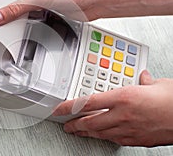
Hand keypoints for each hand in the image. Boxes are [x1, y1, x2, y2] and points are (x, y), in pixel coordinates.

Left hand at [53, 70, 172, 146]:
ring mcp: (129, 130)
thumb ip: (145, 80)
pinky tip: (100, 136)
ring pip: (99, 133)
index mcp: (124, 97)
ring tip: (77, 131)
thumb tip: (143, 77)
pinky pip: (114, 140)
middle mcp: (123, 115)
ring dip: (85, 132)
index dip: (69, 107)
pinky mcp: (136, 140)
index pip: (87, 102)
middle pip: (89, 122)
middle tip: (65, 124)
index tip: (59, 109)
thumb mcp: (158, 84)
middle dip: (74, 124)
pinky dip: (103, 137)